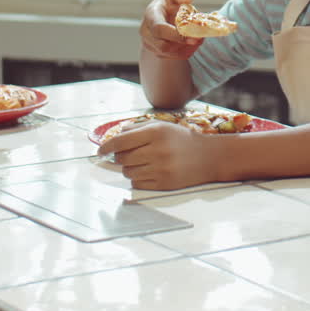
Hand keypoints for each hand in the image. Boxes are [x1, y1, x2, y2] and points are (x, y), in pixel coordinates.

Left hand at [97, 121, 218, 189]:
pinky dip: (138, 178)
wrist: (209, 157)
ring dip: (129, 168)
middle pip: (122, 158)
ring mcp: (161, 168)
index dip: (107, 147)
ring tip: (142, 163)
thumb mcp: (162, 126)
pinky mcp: (164, 183)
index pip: (121, 141)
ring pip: (128, 172)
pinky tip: (149, 172)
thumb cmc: (182, 140)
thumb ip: (137, 129)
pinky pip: (137, 184)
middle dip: (121, 157)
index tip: (101, 151)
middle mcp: (157, 150)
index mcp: (156, 132)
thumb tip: (114, 137)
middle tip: (129, 155)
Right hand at [140, 0, 202, 59]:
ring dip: (186, 48)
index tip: (191, 35)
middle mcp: (146, 31)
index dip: (175, 34)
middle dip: (182, 44)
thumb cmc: (171, 0)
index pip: (158, 29)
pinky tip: (193, 43)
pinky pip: (175, 57)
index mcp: (151, 15)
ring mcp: (151, 44)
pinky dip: (187, 52)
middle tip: (199, 38)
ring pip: (170, 54)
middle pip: (163, 46)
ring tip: (198, 38)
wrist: (164, 14)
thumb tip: (187, 0)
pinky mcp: (158, 53)